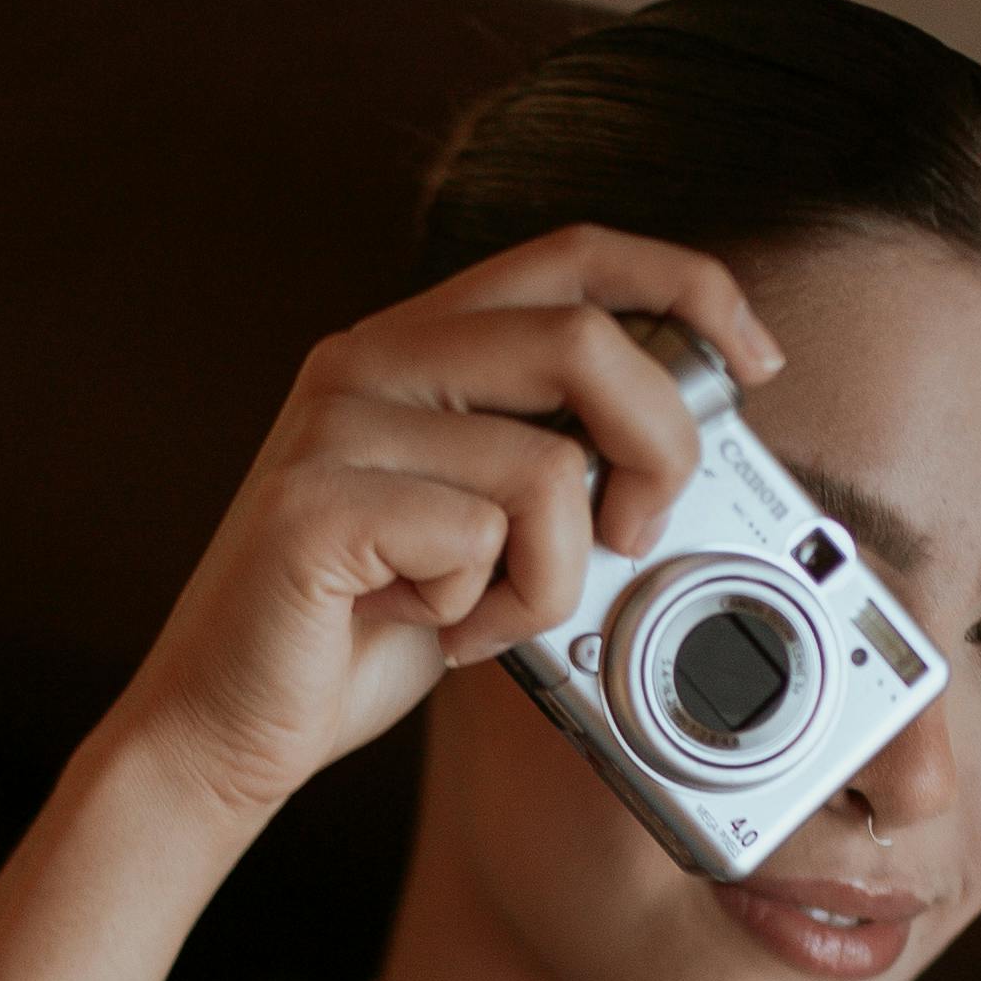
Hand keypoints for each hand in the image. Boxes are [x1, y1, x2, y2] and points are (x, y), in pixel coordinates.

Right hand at [0, 229, 780, 980]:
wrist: (226, 726)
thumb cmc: (360, 633)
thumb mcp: (486, 527)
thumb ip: (556, 462)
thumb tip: (684, 446)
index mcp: (416, 344)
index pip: (576, 254)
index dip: (688, 287)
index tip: (755, 364)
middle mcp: (370, 357)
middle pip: (586, 339)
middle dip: (659, 450)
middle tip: (633, 538)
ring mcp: (335, 425)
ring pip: (549, 466)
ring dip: (551, 576)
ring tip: (481, 612)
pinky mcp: (317, 507)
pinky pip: (479, 540)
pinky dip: (485, 613)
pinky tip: (426, 630)